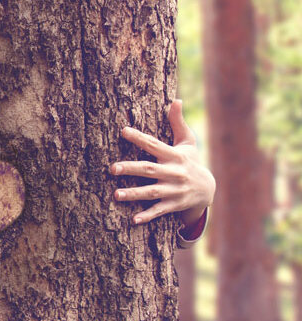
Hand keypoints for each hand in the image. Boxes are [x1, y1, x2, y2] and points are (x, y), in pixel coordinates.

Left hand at [112, 99, 214, 226]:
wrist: (208, 190)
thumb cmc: (190, 162)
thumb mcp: (187, 143)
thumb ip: (178, 123)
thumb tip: (175, 100)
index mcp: (174, 156)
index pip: (154, 145)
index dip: (140, 138)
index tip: (123, 131)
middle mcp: (174, 173)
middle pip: (149, 170)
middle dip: (131, 169)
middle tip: (112, 168)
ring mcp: (174, 190)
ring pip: (152, 192)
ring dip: (134, 194)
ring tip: (116, 195)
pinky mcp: (173, 205)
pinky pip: (159, 211)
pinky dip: (147, 216)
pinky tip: (133, 220)